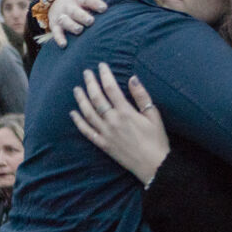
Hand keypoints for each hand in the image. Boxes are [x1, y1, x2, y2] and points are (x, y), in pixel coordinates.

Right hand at [46, 0, 107, 46]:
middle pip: (75, 11)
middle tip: (91, 21)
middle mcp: (70, 6)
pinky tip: (64, 44)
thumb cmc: (80, 1)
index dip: (94, 3)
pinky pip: (56, 32)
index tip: (104, 8)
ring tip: (79, 30)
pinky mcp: (55, 25)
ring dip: (72, 25)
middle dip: (82, 16)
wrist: (57, 4)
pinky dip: (59, 38)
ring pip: (65, 21)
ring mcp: (62, 16)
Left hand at [70, 63, 168, 184]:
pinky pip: (87, 131)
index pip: (111, 88)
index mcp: (126, 112)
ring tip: (77, 89)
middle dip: (90, 83)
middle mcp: (113, 121)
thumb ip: (142, 96)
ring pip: (88, 113)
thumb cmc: (157, 140)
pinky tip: (73, 113)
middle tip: (86, 72)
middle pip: (96, 98)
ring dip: (81, 99)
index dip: (105, 75)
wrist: (154, 165)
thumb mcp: (154, 116)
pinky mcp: (103, 144)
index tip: (101, 65)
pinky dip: (79, 122)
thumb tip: (132, 78)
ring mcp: (106, 133)